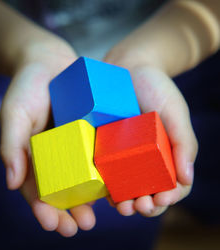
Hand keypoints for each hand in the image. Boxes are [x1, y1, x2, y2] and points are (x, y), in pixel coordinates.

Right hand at [0, 40, 95, 236]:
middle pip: (64, 189)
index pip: (37, 190)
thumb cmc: (27, 88)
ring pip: (84, 177)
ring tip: (100, 214)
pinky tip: (115, 183)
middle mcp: (57, 155)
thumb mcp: (15, 114)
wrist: (49, 62)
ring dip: (91, 197)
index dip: (43, 209)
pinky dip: (106, 170)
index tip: (52, 224)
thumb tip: (12, 183)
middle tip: (81, 227)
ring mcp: (75, 145)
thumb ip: (12, 146)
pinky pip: (99, 154)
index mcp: (35, 156)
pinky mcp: (91, 132)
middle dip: (71, 210)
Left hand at [104, 47, 197, 216]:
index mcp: (167, 153)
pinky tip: (105, 192)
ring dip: (126, 201)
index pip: (173, 184)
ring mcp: (126, 155)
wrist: (130, 69)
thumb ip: (184, 143)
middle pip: (149, 190)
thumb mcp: (175, 112)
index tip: (162, 199)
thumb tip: (186, 178)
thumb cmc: (157, 89)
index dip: (169, 197)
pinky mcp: (107, 148)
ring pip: (127, 187)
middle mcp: (147, 158)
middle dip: (146, 205)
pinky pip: (108, 171)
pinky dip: (108, 186)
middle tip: (139, 207)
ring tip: (122, 206)